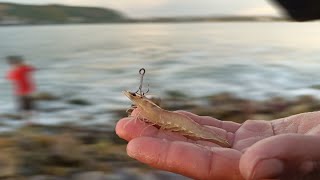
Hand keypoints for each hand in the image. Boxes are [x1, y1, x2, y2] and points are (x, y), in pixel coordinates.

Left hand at [116, 110, 319, 179]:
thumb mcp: (316, 151)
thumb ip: (288, 158)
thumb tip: (253, 165)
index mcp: (252, 174)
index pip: (202, 166)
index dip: (168, 155)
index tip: (136, 145)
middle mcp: (241, 165)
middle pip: (191, 152)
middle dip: (157, 139)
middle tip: (124, 126)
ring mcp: (241, 150)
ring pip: (197, 138)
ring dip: (168, 127)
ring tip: (138, 117)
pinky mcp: (247, 137)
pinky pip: (212, 129)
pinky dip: (191, 121)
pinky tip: (172, 116)